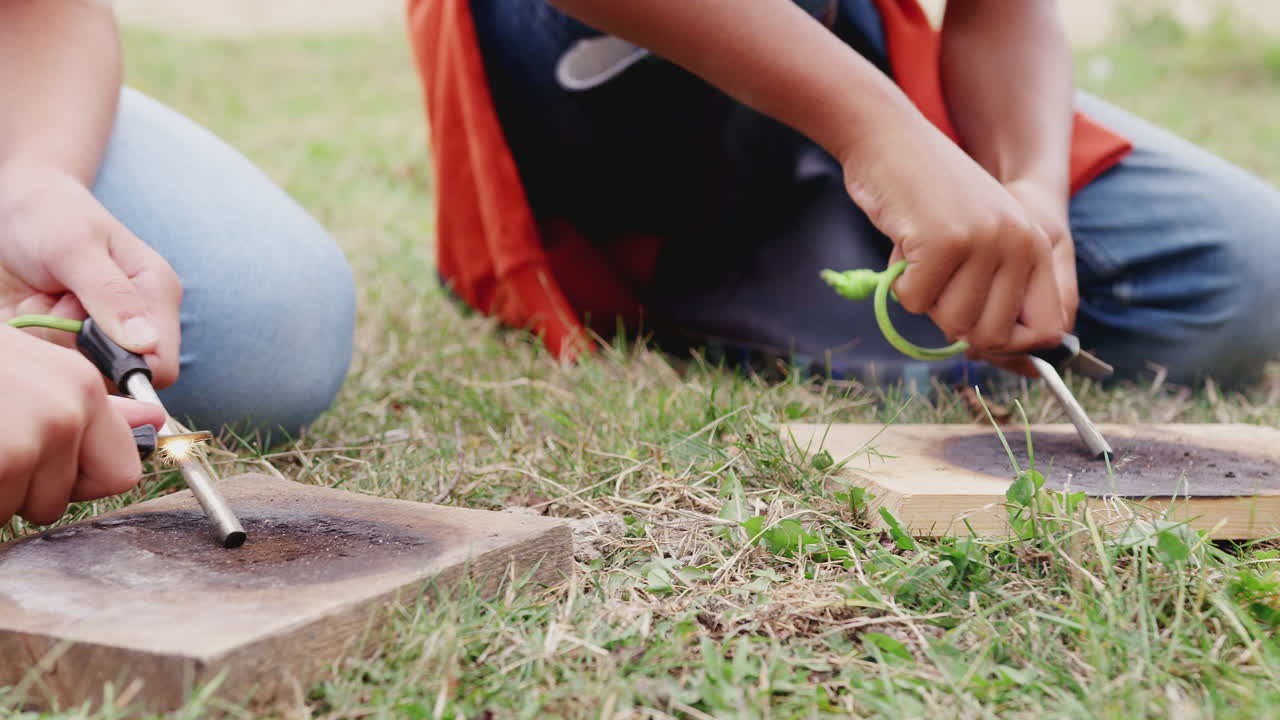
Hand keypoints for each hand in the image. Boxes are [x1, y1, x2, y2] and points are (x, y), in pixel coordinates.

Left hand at [0, 164, 181, 386]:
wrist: (11, 204)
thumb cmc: (50, 214)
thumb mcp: (75, 246)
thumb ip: (110, 294)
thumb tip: (146, 343)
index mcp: (155, 296)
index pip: (160, 366)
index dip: (124, 366)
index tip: (85, 335)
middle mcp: (134, 322)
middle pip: (114, 375)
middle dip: (77, 345)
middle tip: (59, 301)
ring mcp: (97, 333)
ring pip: (78, 371)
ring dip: (49, 337)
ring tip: (44, 297)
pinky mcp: (63, 339)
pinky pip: (50, 362)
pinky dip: (32, 337)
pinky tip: (31, 307)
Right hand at [0, 326, 165, 525]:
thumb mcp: (31, 368)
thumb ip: (90, 401)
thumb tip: (154, 421)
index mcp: (81, 386)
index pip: (119, 474)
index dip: (78, 480)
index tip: (39, 463)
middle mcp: (66, 412)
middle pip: (61, 501)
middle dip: (24, 489)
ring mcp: (28, 441)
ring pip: (21, 509)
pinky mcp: (1, 464)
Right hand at [841, 120, 1065, 359]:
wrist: (889, 139)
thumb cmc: (927, 195)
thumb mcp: (981, 235)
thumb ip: (998, 285)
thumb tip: (996, 353)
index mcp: (1037, 244)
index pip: (1047, 330)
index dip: (1009, 346)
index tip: (977, 335)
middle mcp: (1019, 243)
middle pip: (992, 336)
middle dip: (955, 321)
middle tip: (938, 283)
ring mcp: (983, 242)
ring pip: (952, 324)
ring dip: (925, 299)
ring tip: (921, 256)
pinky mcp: (942, 243)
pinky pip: (913, 302)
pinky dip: (899, 284)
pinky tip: (902, 244)